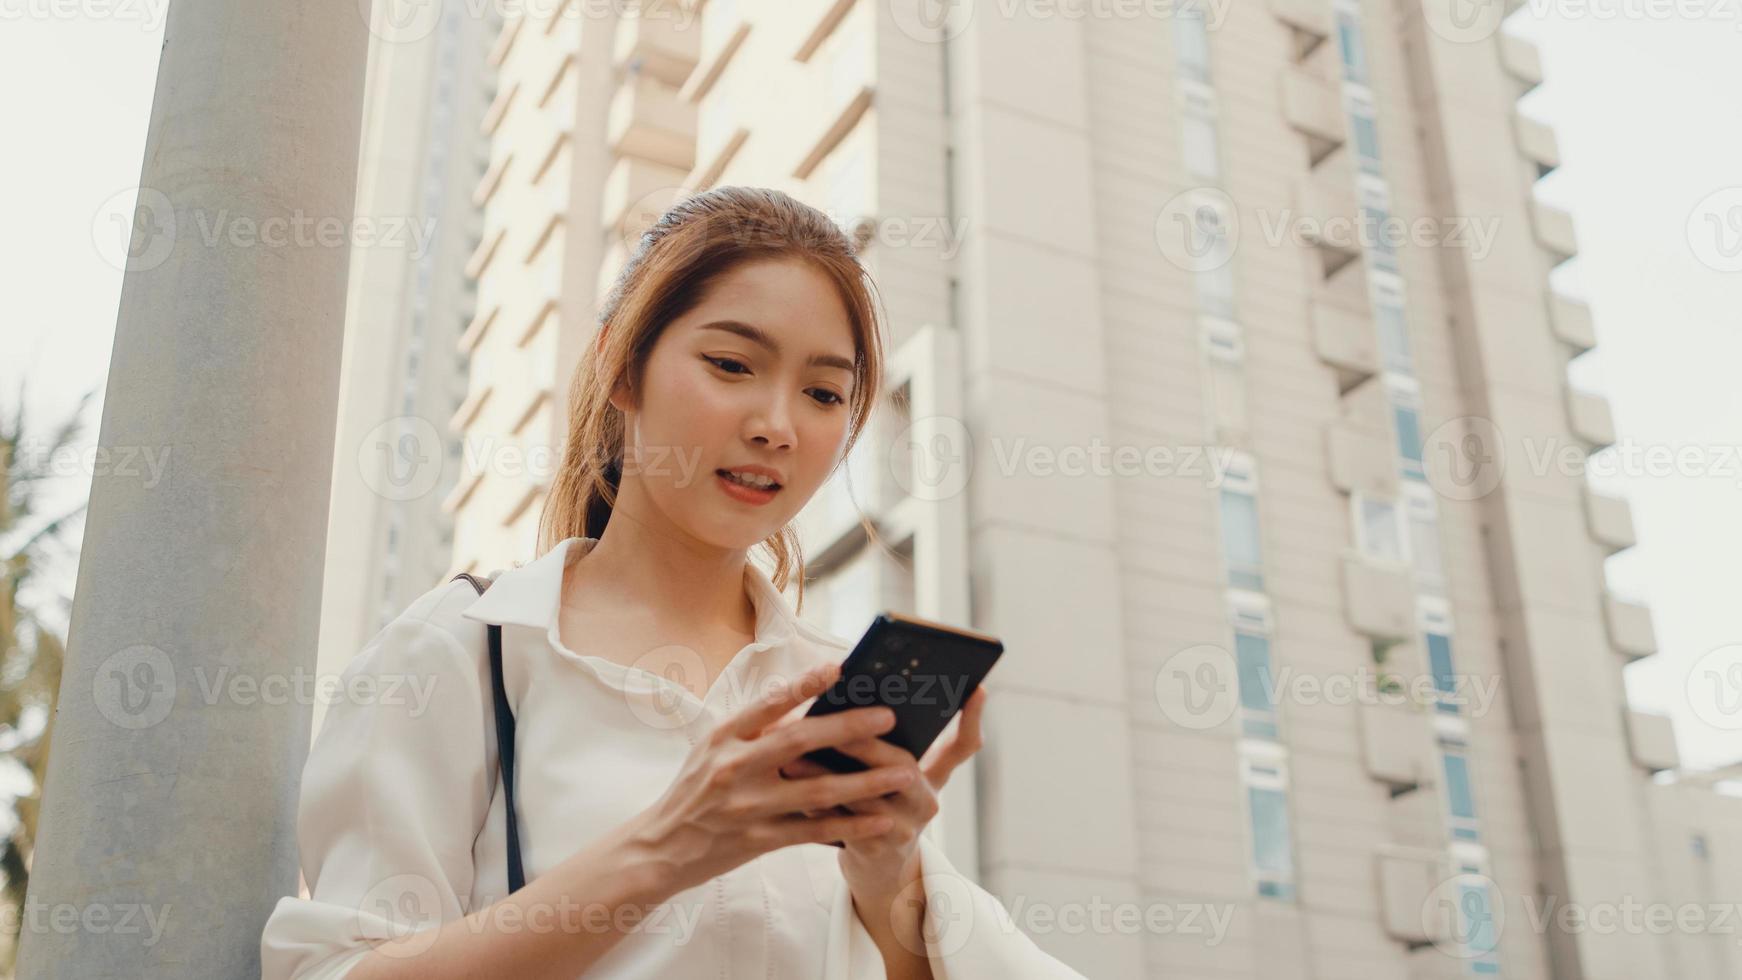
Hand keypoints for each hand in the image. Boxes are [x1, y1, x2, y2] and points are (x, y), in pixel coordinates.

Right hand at [626, 661, 923, 895]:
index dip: (805, 685)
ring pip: (818, 790)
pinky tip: (881, 819)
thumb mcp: (713, 748)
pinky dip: (850, 825)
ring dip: (867, 781)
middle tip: (889, 718)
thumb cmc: (696, 788)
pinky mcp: (759, 840)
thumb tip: (810, 704)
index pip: (768, 704)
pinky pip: (815, 830)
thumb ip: (755, 728)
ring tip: (905, 772)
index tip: (840, 668)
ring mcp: (748, 806)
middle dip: (850, 728)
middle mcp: (735, 767)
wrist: (661, 847)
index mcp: (724, 736)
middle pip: (801, 741)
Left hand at [779, 685, 988, 902]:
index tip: (978, 688)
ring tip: (796, 752)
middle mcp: (927, 801)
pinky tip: (793, 784)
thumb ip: (886, 742)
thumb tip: (855, 692)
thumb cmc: (879, 803)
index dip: (973, 719)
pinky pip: (844, 823)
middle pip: (903, 767)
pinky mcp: (877, 849)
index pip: (963, 747)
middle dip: (866, 743)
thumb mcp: (895, 776)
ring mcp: (905, 829)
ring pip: (867, 796)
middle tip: (836, 719)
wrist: (878, 868)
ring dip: (828, 772)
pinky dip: (816, 802)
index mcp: (933, 777)